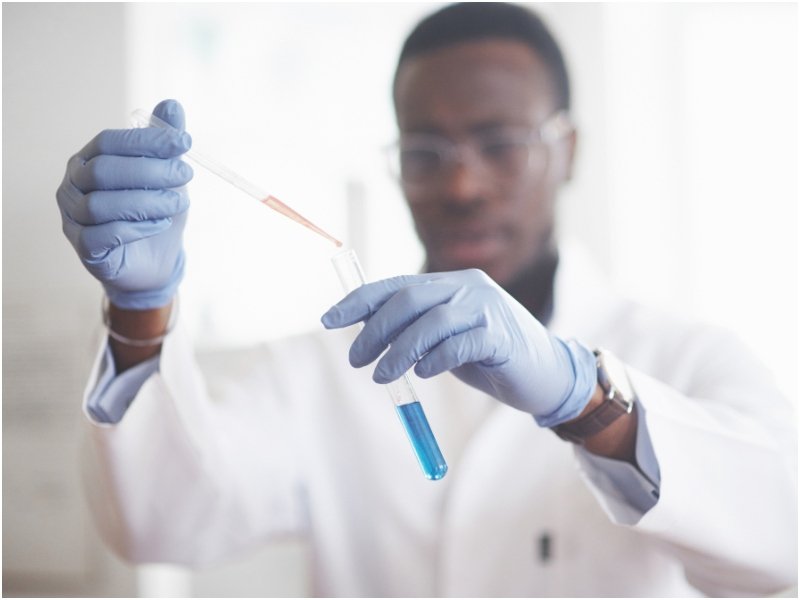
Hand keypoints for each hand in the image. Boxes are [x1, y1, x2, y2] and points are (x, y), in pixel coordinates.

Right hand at [56, 99, 192, 309]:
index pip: (110, 141)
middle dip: (150, 171)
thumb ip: (165, 142)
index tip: (185, 142)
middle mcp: (73, 185)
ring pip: (102, 204)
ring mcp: (73, 217)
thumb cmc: (154, 212)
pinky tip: (161, 223)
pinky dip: (136, 228)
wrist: (154, 261)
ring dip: (146, 201)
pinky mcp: (84, 248)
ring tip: (178, 203)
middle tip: (185, 174)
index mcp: (89, 159)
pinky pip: (103, 235)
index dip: (147, 140)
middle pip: (104, 171)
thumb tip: (172, 105)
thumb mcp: (166, 176)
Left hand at [321, 268, 596, 425]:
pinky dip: (436, 359)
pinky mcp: (501, 336)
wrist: (547, 375)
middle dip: (374, 330)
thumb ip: (414, 328)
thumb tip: (364, 331)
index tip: (328, 320)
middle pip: (409, 299)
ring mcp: (487, 309)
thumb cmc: (489, 356)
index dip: (359, 301)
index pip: (396, 285)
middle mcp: (467, 287)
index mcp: (450, 284)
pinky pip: (460, 344)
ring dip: (399, 351)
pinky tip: (423, 374)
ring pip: (431, 321)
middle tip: (356, 360)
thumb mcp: (446, 338)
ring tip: (382, 376)